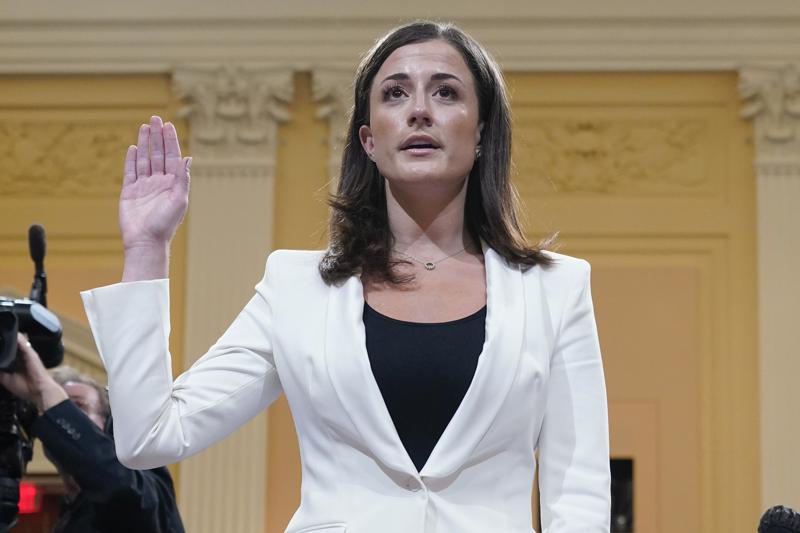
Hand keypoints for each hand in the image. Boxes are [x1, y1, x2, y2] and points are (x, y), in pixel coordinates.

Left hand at [0, 333, 66, 411]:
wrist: (40, 391)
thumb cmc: (27, 388)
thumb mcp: (7, 380)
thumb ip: (1, 372)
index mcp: (18, 363)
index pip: (10, 351)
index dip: (4, 347)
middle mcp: (23, 357)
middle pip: (14, 345)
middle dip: (6, 341)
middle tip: (0, 336)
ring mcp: (28, 354)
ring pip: (18, 341)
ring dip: (11, 337)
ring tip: (2, 332)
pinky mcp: (31, 353)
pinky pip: (23, 343)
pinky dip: (17, 338)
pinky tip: (12, 334)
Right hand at [120, 115, 191, 252]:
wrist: (145, 241)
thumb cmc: (165, 224)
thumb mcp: (179, 200)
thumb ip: (182, 178)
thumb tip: (188, 157)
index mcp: (173, 184)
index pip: (172, 157)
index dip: (170, 141)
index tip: (168, 125)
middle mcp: (159, 182)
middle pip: (158, 154)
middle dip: (157, 136)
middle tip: (156, 118)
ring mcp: (144, 186)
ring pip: (144, 159)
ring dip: (144, 143)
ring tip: (145, 126)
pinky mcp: (129, 192)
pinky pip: (130, 171)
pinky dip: (131, 159)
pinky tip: (133, 147)